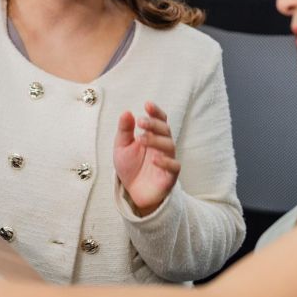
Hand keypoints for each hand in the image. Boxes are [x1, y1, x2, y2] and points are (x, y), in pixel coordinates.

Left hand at [113, 101, 180, 216]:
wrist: (132, 192)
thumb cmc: (130, 166)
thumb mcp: (122, 147)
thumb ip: (124, 130)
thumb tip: (127, 112)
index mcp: (153, 136)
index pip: (160, 120)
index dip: (156, 112)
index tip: (147, 105)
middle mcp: (162, 146)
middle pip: (165, 130)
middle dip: (154, 124)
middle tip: (141, 122)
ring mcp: (168, 160)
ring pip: (170, 145)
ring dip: (156, 140)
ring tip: (141, 139)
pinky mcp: (170, 176)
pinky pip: (174, 166)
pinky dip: (166, 161)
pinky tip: (154, 158)